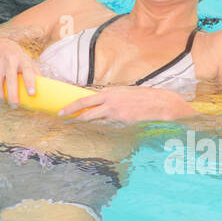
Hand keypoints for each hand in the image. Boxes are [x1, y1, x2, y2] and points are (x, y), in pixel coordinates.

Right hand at [0, 35, 38, 105]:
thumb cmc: (16, 56)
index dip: (30, 82)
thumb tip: (45, 87)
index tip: (32, 94)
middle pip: (11, 80)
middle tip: (15, 105)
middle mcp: (10, 60)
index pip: (27, 70)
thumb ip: (35, 71)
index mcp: (22, 59)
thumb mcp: (26, 60)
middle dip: (12, 95)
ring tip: (3, 101)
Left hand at [57, 85, 189, 122]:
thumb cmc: (142, 96)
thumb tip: (99, 103)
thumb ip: (110, 97)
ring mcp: (116, 113)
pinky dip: (102, 126)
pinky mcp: (122, 122)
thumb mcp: (123, 92)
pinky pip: (108, 125)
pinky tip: (98, 128)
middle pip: (86, 110)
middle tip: (62, 119)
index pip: (85, 100)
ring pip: (94, 120)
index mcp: (109, 92)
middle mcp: (110, 102)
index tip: (62, 111)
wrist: (159, 103)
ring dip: (84, 122)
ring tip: (75, 125)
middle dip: (72, 115)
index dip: (72, 107)